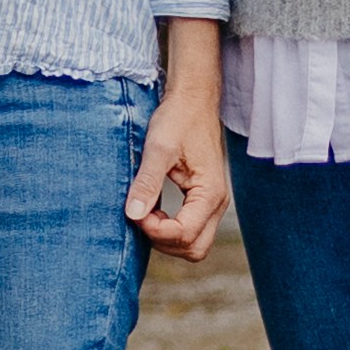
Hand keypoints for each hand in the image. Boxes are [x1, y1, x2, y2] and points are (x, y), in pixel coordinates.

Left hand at [126, 78, 230, 262]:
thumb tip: (133, 214)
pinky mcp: (202, 199)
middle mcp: (216, 202)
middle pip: (194, 248)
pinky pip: (189, 228)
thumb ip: (147, 182)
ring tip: (144, 210)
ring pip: (193, 242)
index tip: (136, 211)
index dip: (155, 230)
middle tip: (141, 216)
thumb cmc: (178, 119)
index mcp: (210, 193)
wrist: (192, 101)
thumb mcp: (158, 149)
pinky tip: (151, 208)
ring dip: (166, 235)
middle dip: (163, 240)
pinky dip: (169, 227)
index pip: (185, 234)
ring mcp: (211, 203)